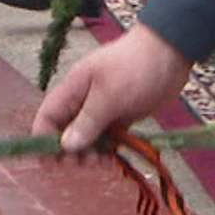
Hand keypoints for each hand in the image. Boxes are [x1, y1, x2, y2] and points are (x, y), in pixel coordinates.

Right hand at [32, 25, 193, 153]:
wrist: (170, 51)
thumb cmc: (136, 67)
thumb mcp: (109, 94)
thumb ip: (87, 120)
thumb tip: (65, 145)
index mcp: (73, 88)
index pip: (47, 117)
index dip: (44, 140)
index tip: (53, 162)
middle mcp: (83, 100)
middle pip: (64, 131)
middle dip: (68, 151)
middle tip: (84, 163)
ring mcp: (102, 108)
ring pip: (86, 137)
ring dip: (88, 153)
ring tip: (101, 162)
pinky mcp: (121, 115)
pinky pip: (106, 137)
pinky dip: (106, 149)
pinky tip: (112, 159)